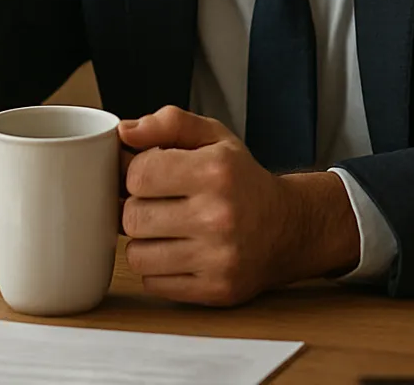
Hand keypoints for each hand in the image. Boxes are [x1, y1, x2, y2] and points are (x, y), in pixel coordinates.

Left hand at [118, 106, 360, 305]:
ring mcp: (218, 257)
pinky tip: (180, 253)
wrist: (289, 228)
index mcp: (216, 170)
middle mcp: (219, 215)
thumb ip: (169, 124)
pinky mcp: (216, 290)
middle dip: (138, 209)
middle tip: (159, 205)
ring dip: (145, 242)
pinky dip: (158, 269)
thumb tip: (124, 132)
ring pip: (137, 255)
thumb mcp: (214, 138)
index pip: (138, 174)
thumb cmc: (242, 180)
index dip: (136, 174)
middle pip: (132, 217)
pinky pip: (152, 283)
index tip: (153, 176)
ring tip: (168, 230)